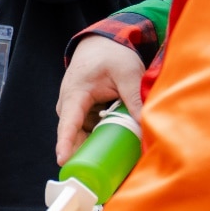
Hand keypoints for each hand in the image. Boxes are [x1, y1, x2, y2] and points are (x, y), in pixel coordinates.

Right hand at [55, 35, 145, 164]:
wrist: (100, 43)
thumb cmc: (111, 54)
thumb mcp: (128, 74)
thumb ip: (135, 99)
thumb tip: (146, 126)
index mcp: (75, 95)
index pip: (68, 124)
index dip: (66, 144)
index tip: (63, 161)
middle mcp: (69, 105)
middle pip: (76, 134)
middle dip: (88, 150)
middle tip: (104, 167)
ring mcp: (74, 108)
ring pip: (85, 132)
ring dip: (99, 139)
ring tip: (115, 150)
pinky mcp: (82, 110)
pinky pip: (91, 126)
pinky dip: (102, 131)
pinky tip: (116, 135)